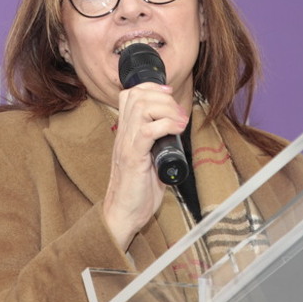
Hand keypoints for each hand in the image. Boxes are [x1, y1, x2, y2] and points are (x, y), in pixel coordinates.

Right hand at [102, 82, 189, 250]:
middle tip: (177, 112)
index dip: (150, 87)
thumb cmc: (137, 191)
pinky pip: (147, 131)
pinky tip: (177, 130)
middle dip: (163, 96)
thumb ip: (156, 143)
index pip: (129, 95)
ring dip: (167, 109)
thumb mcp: (147, 159)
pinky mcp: (133, 158)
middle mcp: (123, 135)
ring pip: (142, 108)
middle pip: (137, 96)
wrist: (123, 214)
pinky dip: (166, 125)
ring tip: (179, 122)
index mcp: (125, 133)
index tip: (169, 94)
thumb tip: (176, 131)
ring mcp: (126, 145)